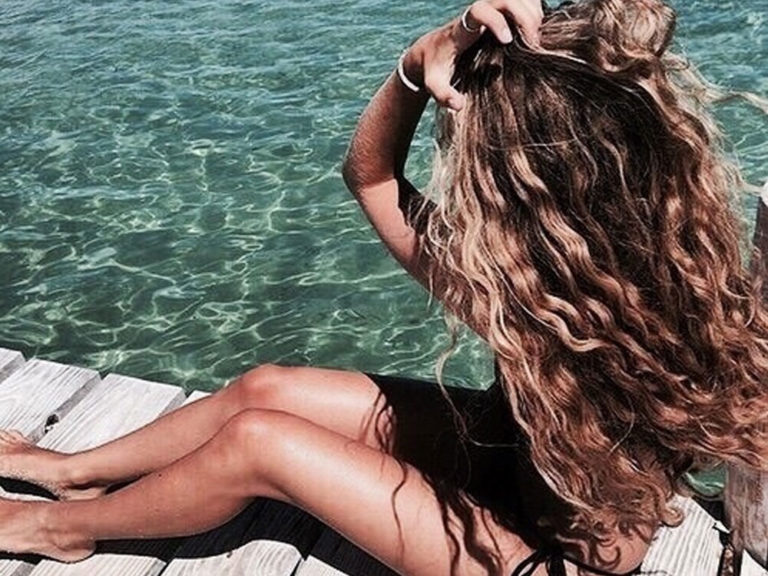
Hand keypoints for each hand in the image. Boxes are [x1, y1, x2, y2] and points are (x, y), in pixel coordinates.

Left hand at [402, 1, 543, 110]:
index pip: (479, 10)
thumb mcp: (434, 83)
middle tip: (532, 43)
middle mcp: (476, 14)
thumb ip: (443, 94)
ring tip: (534, 39)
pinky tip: (533, 32)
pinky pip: (519, 2)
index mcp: (461, 29)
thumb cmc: (435, 68)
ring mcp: (488, 11)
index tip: (507, 41)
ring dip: (531, 13)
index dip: (496, 20)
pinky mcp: (497, 13)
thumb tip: (458, 105)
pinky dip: (532, 11)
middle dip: (523, 17)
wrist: (431, 51)